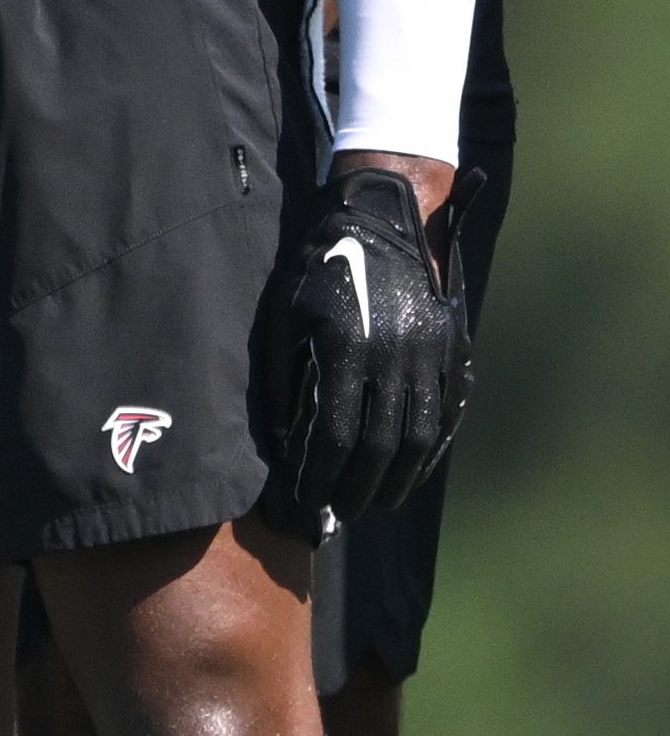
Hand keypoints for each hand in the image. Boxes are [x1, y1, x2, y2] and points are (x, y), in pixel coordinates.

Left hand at [270, 159, 472, 526]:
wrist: (378, 221)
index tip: (305, 501)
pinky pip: (446, 415)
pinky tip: (408, 473)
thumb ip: (286, 382)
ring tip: (372, 504)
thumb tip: (282, 445)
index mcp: (347, 348)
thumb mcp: (286, 320)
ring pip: (420, 436)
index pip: (338, 435)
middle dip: (358, 487)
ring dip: (397, 479)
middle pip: (382, 445)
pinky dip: (428, 452)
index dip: (321, 475)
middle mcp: (396, 355)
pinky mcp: (454, 352)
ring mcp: (432, 354)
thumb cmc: (314, 272)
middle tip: (339, 514)